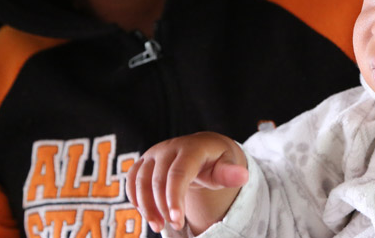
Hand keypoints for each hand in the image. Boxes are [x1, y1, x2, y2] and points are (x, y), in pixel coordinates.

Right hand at [126, 132, 248, 234]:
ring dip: (146, 206)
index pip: (178, 173)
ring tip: (158, 226)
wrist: (203, 148)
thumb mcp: (227, 165)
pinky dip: (135, 198)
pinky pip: (132, 179)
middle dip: (162, 206)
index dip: (175, 197)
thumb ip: (231, 173)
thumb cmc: (216, 160)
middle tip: (174, 227)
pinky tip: (146, 213)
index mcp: (191, 148)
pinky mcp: (144, 161)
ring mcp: (154, 154)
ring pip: (140, 180)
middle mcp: (168, 148)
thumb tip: (242, 176)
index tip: (177, 220)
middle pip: (157, 180)